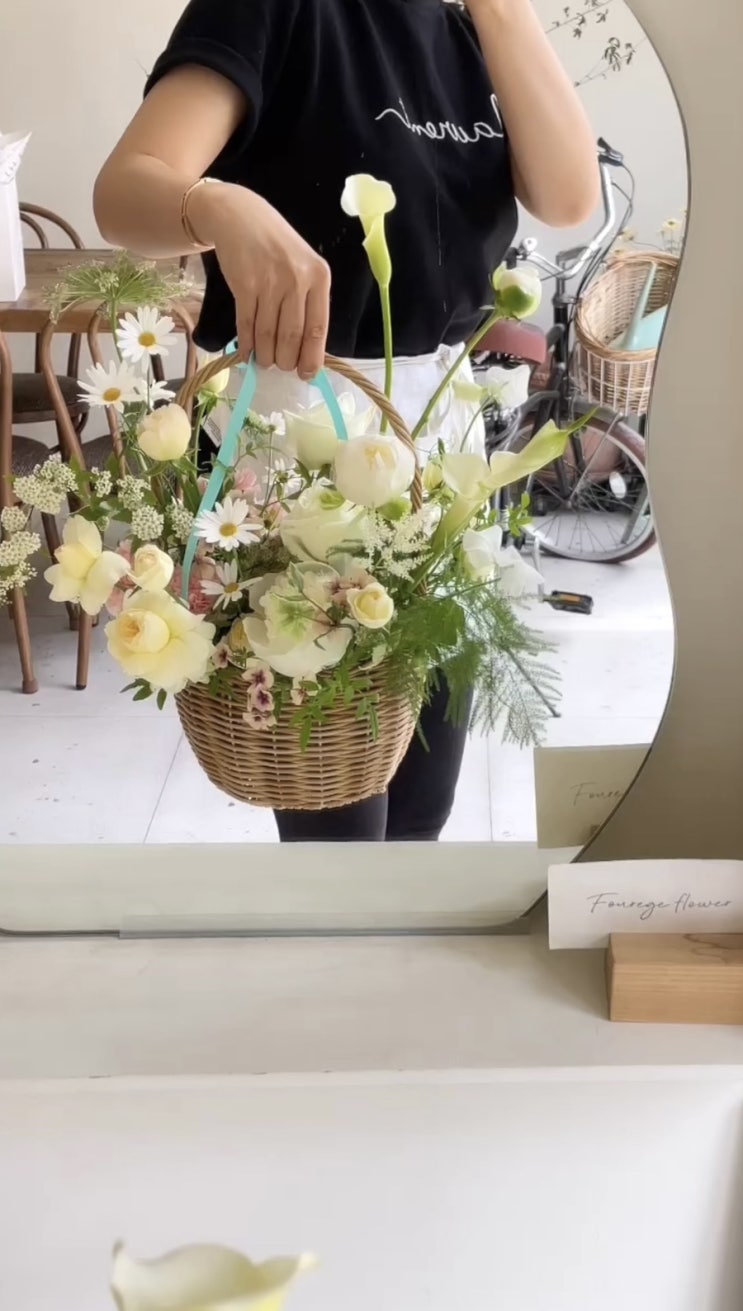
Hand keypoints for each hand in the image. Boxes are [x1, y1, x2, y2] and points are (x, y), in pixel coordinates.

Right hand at [190, 182, 330, 377]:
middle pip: (292, 336)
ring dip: (265, 355)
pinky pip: (247, 324)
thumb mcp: (303, 267)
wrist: (240, 216)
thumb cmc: (276, 246)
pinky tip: (246, 353)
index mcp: (319, 277)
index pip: (318, 329)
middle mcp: (297, 279)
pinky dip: (246, 344)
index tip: (306, 374)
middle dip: (285, 360)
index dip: (312, 358)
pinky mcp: (244, 284)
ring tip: (264, 361)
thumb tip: (306, 349)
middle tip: (280, 367)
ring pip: (268, 334)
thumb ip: (307, 302)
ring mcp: (270, 281)